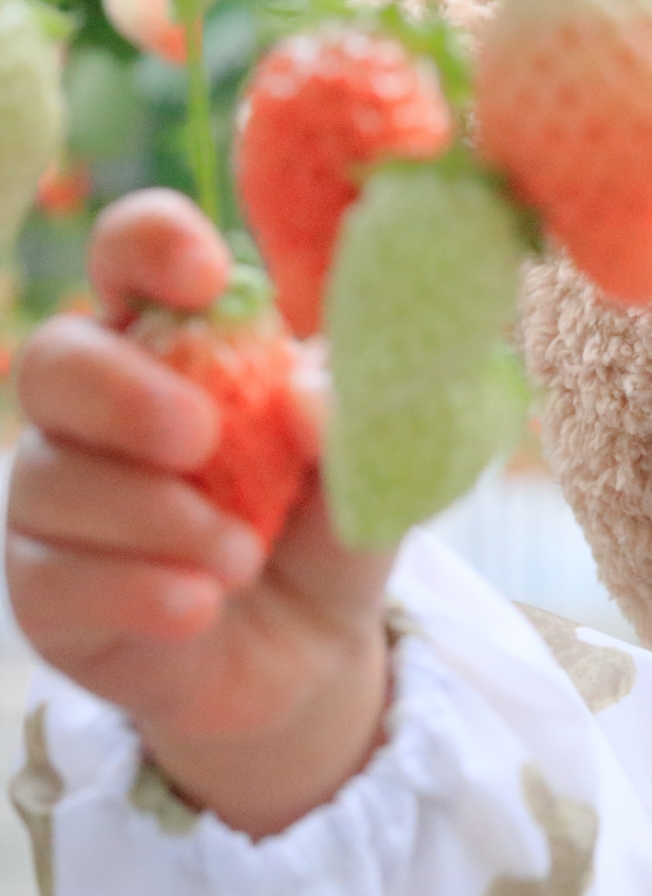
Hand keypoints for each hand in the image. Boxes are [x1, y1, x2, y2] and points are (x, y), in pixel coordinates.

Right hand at [6, 189, 396, 836]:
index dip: (152, 245)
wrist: (311, 650)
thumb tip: (308, 392)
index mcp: (177, 344)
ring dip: (160, 518)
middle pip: (56, 360)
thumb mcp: (365, 467)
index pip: (133, 257)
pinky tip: (200, 605)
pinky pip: (55, 576)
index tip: (207, 274)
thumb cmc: (328, 525)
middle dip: (125, 392)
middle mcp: (97, 409)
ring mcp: (57, 496)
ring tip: (244, 556)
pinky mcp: (41, 588)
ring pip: (55, 479)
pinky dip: (138, 590)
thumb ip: (347, 419)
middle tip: (203, 436)